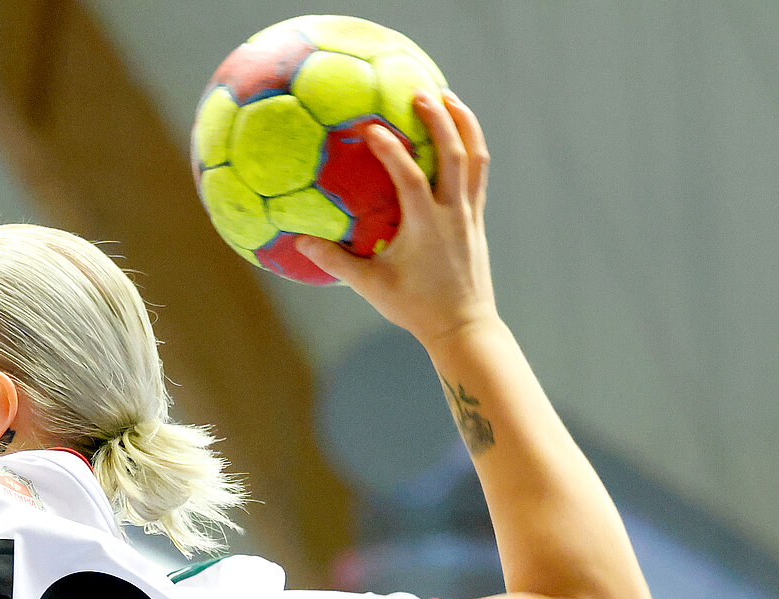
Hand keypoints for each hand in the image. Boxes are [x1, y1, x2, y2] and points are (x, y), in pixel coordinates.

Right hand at [296, 90, 497, 348]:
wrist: (462, 326)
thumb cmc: (414, 308)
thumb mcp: (371, 286)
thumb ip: (336, 262)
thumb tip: (300, 243)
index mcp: (426, 227)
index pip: (410, 178)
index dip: (391, 151)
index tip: (372, 128)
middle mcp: (453, 214)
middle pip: (454, 153)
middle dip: (439, 118)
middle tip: (420, 92)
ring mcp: (470, 213)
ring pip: (474, 158)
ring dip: (463, 124)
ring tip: (448, 98)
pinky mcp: (477, 218)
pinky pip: (477, 173)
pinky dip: (469, 146)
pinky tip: (458, 133)